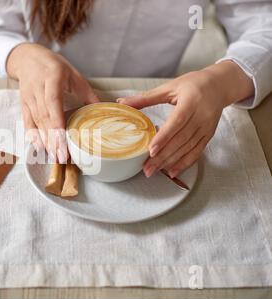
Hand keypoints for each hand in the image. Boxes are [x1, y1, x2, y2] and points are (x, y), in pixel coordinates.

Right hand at [6, 43, 98, 162]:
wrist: (27, 59)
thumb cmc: (53, 66)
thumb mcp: (73, 74)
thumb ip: (87, 93)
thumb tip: (104, 110)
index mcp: (52, 78)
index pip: (53, 103)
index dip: (58, 123)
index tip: (64, 140)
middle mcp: (37, 88)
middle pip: (45, 117)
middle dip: (53, 139)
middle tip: (62, 157)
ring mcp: (28, 97)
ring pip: (37, 122)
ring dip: (45, 141)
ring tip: (55, 156)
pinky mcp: (23, 104)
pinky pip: (28, 122)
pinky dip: (33, 136)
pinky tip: (41, 148)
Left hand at [117, 61, 253, 177]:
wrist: (220, 85)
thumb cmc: (192, 84)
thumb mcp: (169, 87)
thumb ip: (146, 97)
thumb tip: (122, 102)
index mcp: (191, 101)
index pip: (177, 122)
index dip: (164, 137)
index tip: (151, 150)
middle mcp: (201, 116)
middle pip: (181, 139)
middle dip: (163, 156)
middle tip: (147, 168)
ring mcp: (206, 127)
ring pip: (188, 148)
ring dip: (171, 162)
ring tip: (154, 171)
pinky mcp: (209, 135)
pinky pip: (197, 152)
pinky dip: (185, 163)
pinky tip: (172, 171)